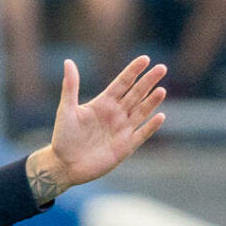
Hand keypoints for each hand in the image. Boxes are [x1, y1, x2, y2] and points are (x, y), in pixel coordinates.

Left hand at [27, 55, 169, 201]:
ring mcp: (121, 130)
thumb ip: (70, 86)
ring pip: (141, 112)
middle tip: (162, 68)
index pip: (122, 83)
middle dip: (148, 81)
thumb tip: (68, 61)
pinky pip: (141, 134)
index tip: (145, 59)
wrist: (64, 166)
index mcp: (103, 103)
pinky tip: (160, 116)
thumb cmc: (63, 137)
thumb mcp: (66, 110)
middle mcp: (115, 114)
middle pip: (136, 94)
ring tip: (162, 90)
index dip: (133, 71)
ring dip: (152, 101)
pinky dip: (151, 126)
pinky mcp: (125, 147)